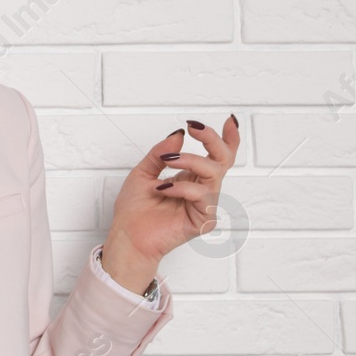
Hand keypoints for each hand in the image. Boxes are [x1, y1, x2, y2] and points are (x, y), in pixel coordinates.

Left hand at [100, 114, 240, 293]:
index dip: (226, 138)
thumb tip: (178, 134)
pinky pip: (202, 195)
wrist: (127, 235)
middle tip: (194, 127)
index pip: (217, 156)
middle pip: (223, 159)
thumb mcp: (144, 172)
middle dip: (211, 139)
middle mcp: (202, 189)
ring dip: (189, 160)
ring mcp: (205, 204)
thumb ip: (161, 153)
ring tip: (168, 160)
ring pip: (213, 172)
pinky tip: (164, 189)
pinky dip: (181, 187)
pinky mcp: (204, 219)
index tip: (229, 120)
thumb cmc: (135, 210)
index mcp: (191, 177)